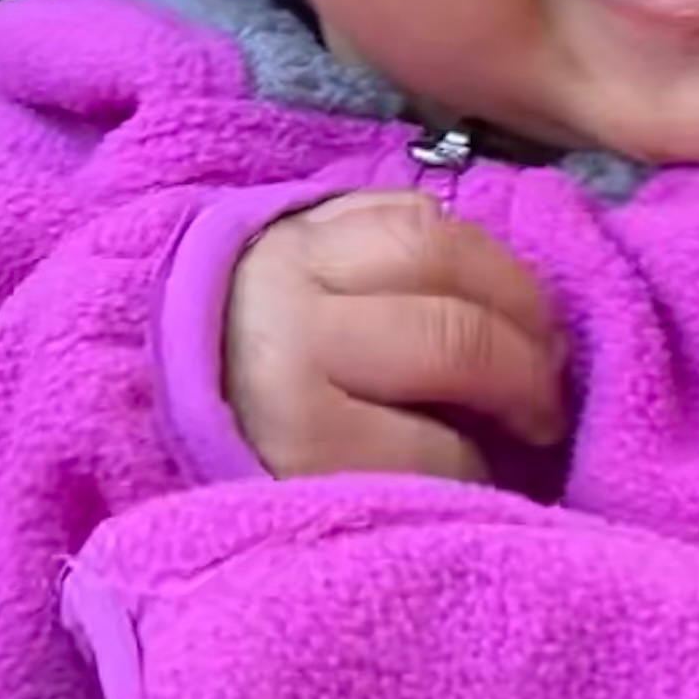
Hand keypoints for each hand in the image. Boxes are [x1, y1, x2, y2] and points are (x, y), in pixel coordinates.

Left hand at [224, 191, 569, 484]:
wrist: (150, 365)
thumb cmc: (246, 448)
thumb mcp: (301, 491)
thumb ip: (396, 480)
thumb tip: (503, 471)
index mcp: (288, 423)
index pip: (437, 451)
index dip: (485, 469)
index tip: (497, 475)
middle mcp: (292, 328)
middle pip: (453, 339)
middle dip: (523, 380)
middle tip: (548, 413)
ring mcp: (298, 255)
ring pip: (442, 250)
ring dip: (515, 296)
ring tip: (539, 339)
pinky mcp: (307, 210)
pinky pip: (412, 207)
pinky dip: (465, 245)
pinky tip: (486, 286)